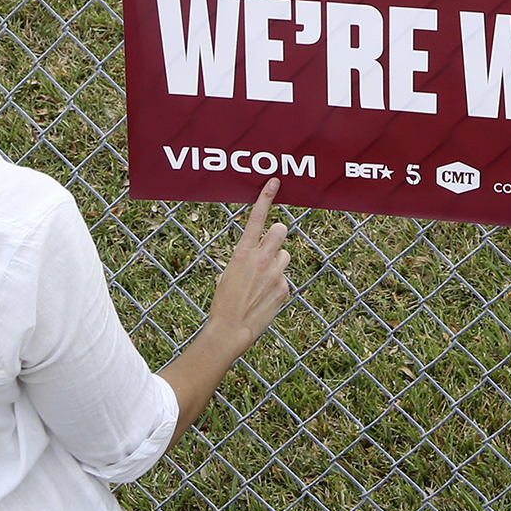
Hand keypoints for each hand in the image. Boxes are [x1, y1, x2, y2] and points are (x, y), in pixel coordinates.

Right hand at [204, 178, 291, 349]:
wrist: (231, 328)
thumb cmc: (225, 300)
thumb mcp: (229, 272)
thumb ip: (247, 257)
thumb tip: (259, 252)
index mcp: (243, 252)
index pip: (257, 218)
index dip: (266, 198)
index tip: (275, 182)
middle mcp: (261, 259)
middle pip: (281, 230)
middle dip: (277, 235)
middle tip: (269, 247)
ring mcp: (275, 273)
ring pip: (285, 256)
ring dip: (277, 264)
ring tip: (262, 281)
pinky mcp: (284, 288)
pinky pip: (284, 278)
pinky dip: (277, 285)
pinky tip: (264, 297)